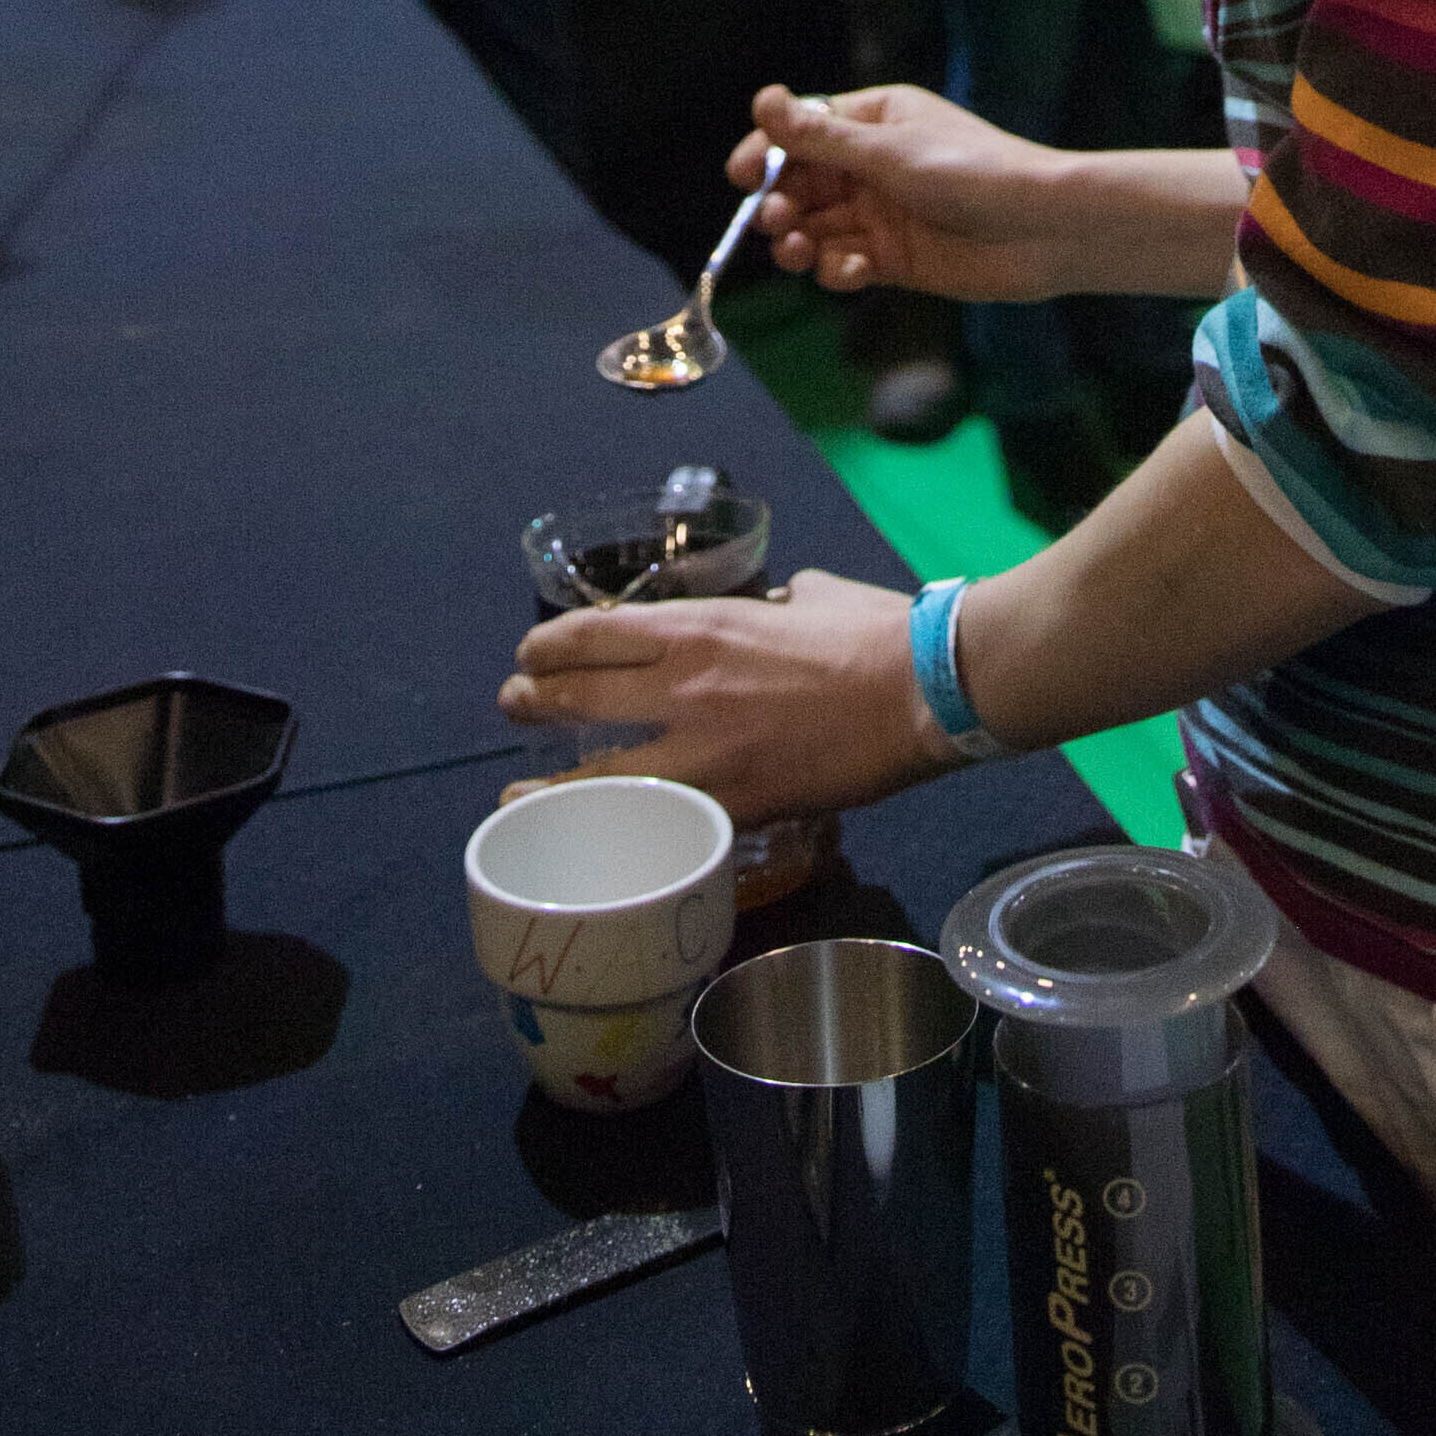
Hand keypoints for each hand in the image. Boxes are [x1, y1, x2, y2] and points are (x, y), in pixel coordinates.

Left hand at [500, 568, 938, 819]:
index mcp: (702, 627)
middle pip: (580, 696)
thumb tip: (776, 606)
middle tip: (514, 707)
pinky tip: (603, 841)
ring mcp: (707, 753)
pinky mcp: (737, 806)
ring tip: (518, 793)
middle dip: (533, 702)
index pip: (597, 634)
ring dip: (551, 785)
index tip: (531, 655)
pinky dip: (624, 831)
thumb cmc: (875, 633)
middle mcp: (686, 686)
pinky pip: (662, 823)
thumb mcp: (812, 595)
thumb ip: (778, 603)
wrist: (921, 691)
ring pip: (601, 775)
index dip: (552, 647)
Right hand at [740, 83, 1093, 308]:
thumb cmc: (975, 172)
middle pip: (802, 183)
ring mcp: (883, 213)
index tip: (740, 177)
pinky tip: (852, 272)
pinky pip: (846, 262)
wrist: (1043, 231)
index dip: (766, 152)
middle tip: (775, 221)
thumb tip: (764, 100)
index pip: (802, 131)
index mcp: (876, 120)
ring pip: (818, 227)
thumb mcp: (891, 153)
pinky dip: (838, 269)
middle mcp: (874, 165)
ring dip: (801, 241)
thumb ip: (821, 139)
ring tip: (801, 252)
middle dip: (780, 203)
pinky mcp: (895, 259)